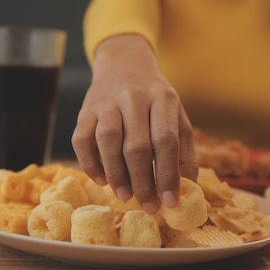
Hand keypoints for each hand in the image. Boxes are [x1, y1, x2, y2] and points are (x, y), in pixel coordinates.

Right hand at [72, 35, 197, 212]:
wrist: (124, 63)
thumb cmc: (156, 98)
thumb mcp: (177, 115)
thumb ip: (185, 148)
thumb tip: (188, 185)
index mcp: (163, 99)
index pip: (166, 140)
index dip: (168, 174)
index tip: (171, 201)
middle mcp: (134, 98)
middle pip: (137, 145)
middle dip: (143, 182)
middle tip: (148, 206)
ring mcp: (107, 102)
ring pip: (108, 141)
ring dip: (116, 174)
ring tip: (125, 196)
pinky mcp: (85, 109)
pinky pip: (81, 139)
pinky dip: (89, 163)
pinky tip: (101, 180)